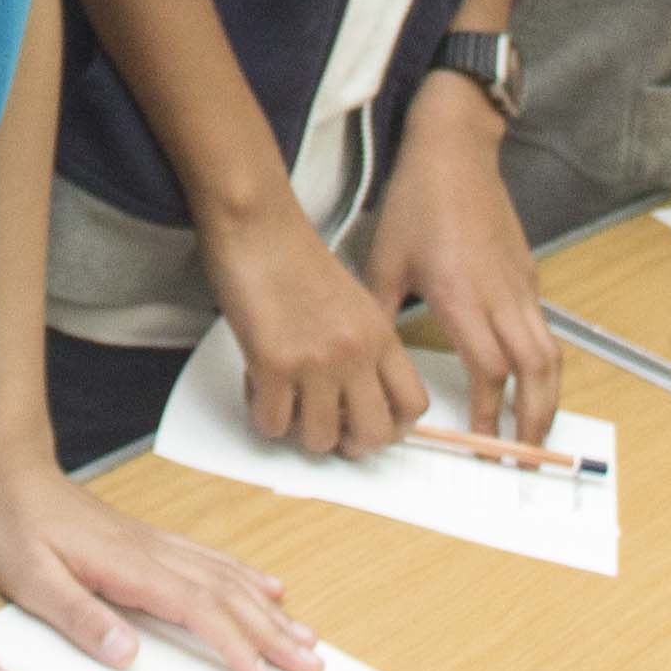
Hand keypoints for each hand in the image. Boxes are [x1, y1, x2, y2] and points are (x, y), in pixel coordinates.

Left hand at [0, 454, 319, 670]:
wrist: (7, 471)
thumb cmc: (12, 527)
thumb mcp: (29, 579)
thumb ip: (79, 616)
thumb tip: (129, 654)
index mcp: (129, 567)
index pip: (197, 611)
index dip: (234, 646)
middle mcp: (153, 553)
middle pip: (228, 596)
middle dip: (273, 634)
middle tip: (312, 666)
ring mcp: (155, 544)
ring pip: (227, 578)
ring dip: (269, 611)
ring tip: (305, 637)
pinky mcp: (149, 541)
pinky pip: (211, 560)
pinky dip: (246, 577)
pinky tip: (267, 588)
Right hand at [207, 198, 421, 457]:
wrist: (258, 226)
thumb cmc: (296, 257)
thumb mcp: (352, 301)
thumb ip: (363, 345)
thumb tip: (356, 396)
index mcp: (381, 334)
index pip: (413, 404)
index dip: (393, 428)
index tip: (369, 426)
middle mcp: (356, 352)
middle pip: (374, 434)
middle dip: (349, 444)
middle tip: (327, 429)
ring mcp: (316, 361)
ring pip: (320, 439)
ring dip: (298, 430)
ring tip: (284, 400)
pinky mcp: (273, 364)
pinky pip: (273, 423)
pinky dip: (262, 413)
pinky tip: (257, 384)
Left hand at [357, 79, 561, 442]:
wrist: (455, 149)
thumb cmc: (417, 200)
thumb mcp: (384, 259)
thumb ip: (380, 312)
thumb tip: (369, 360)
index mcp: (462, 293)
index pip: (488, 367)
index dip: (487, 408)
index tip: (480, 438)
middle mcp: (500, 293)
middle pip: (534, 369)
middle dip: (533, 417)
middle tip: (522, 453)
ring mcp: (520, 283)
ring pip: (549, 351)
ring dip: (547, 396)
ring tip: (533, 429)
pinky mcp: (528, 273)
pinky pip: (543, 328)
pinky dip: (542, 363)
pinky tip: (527, 380)